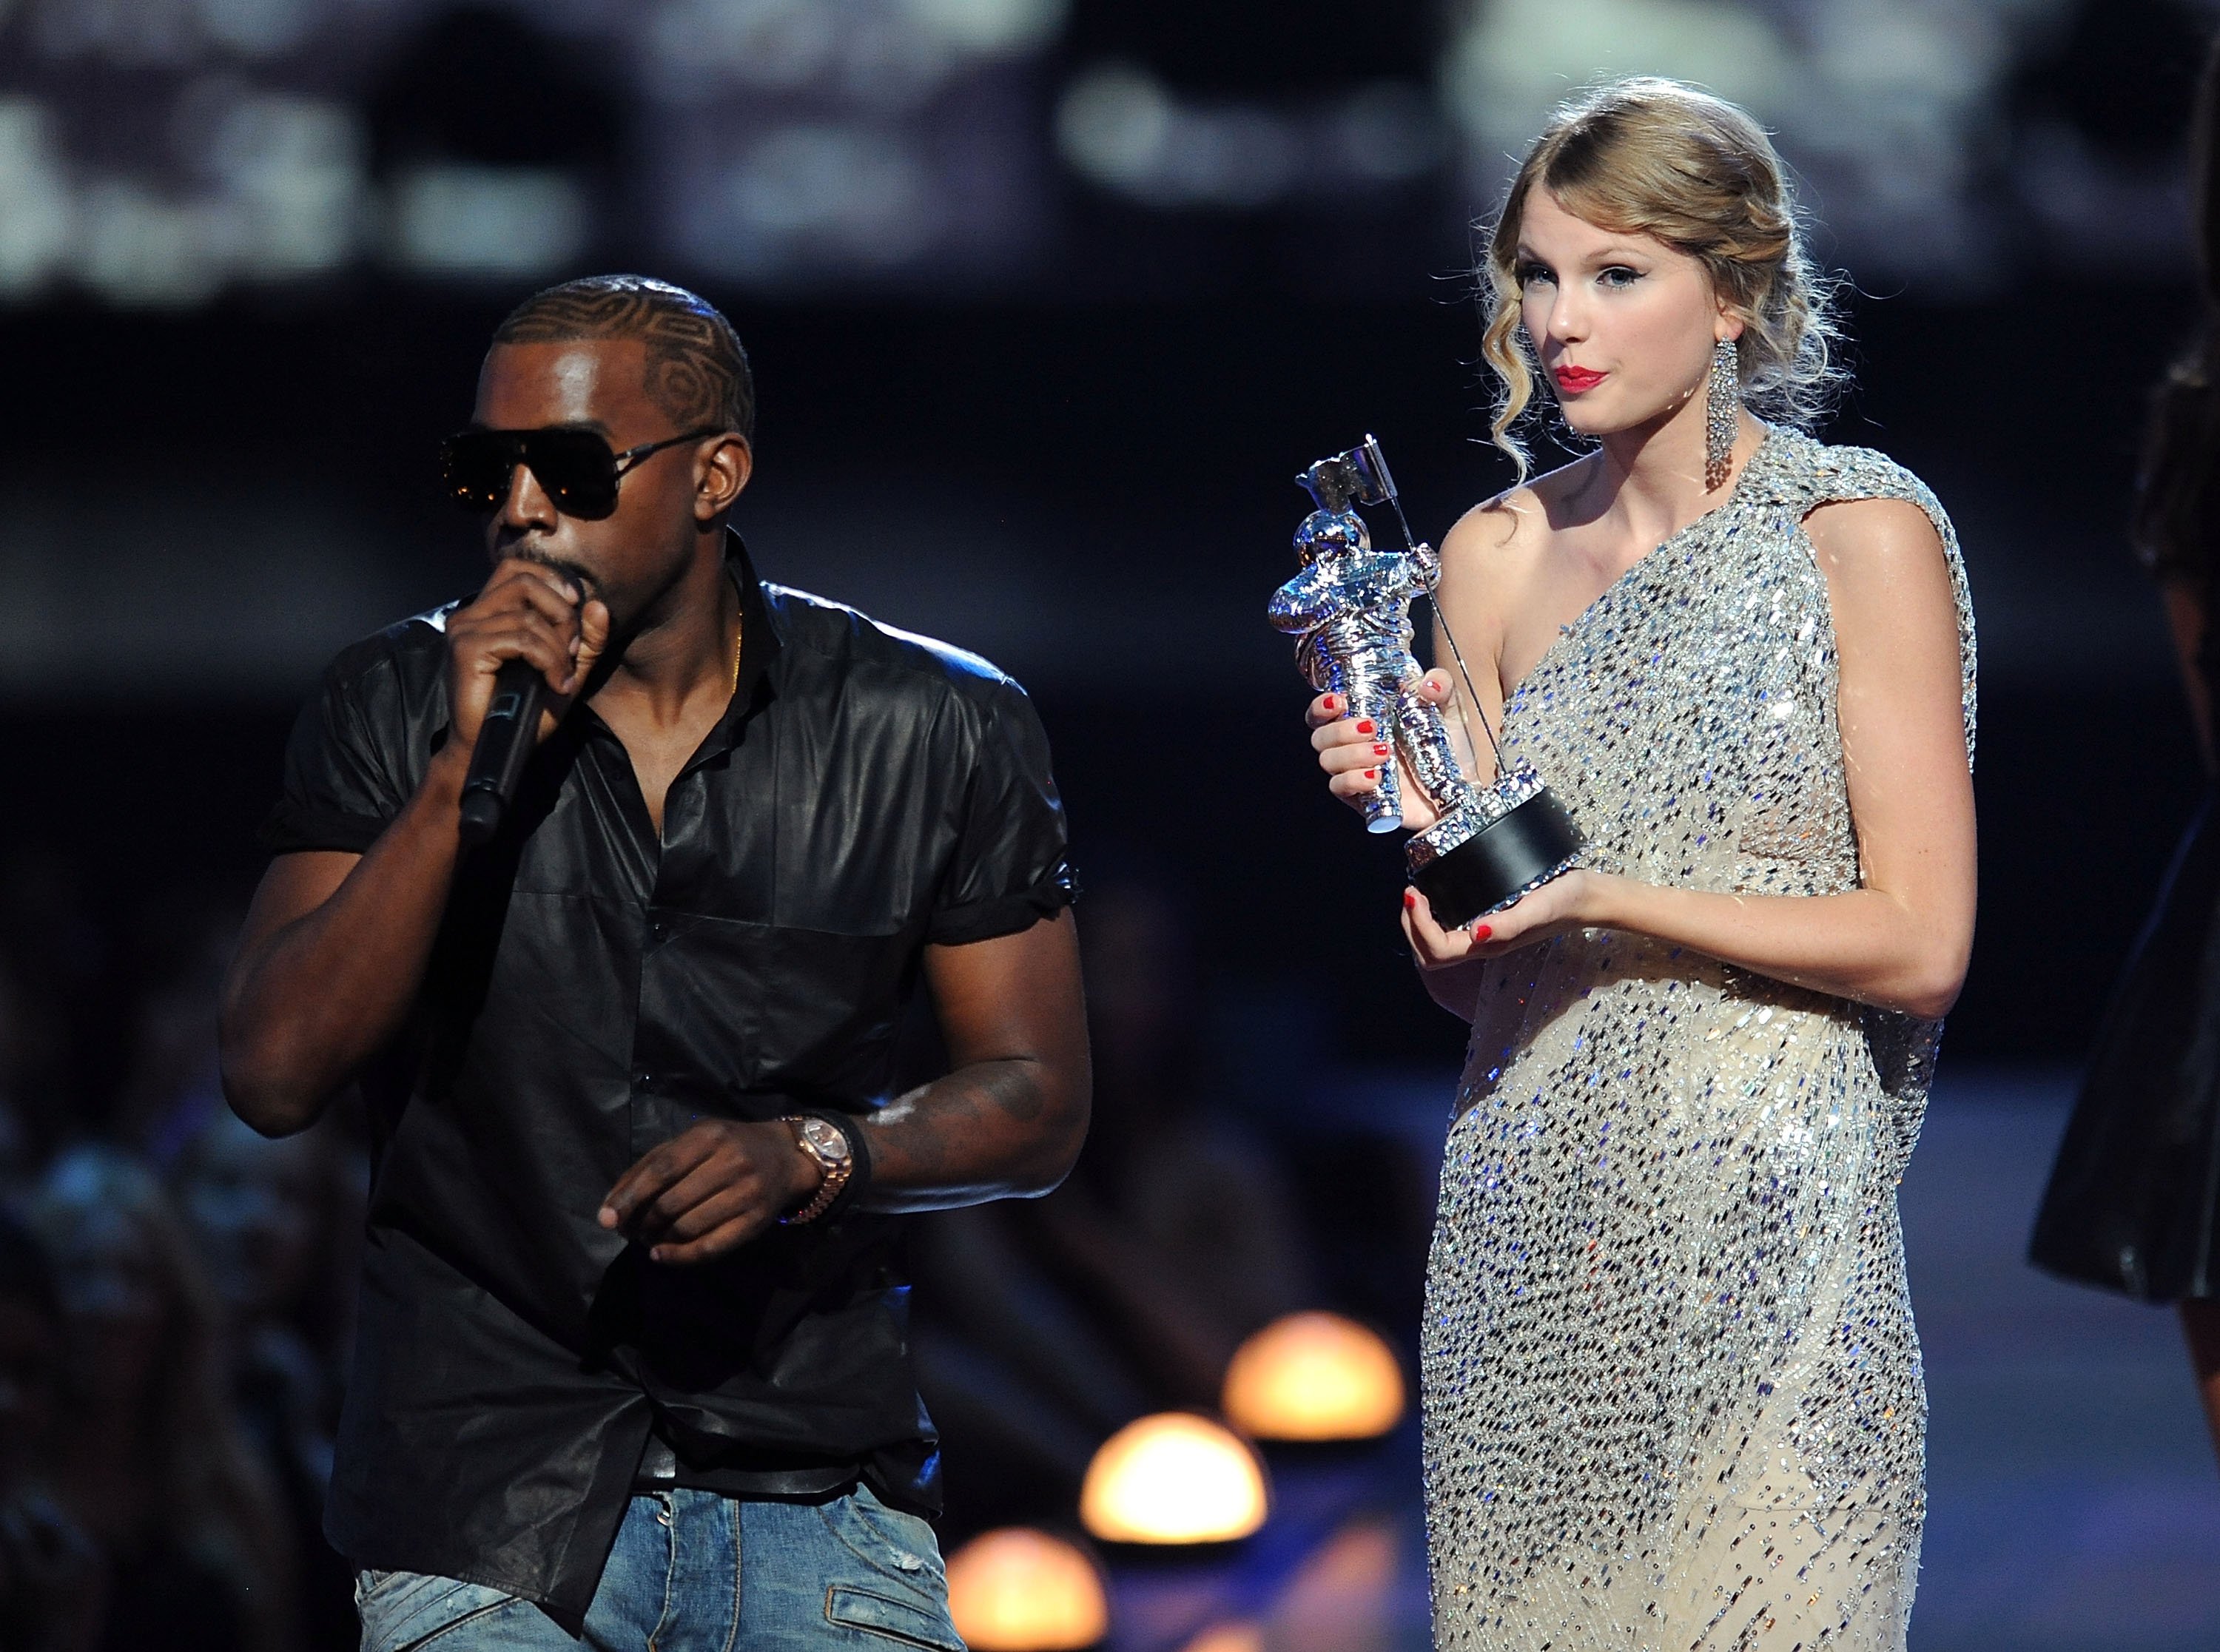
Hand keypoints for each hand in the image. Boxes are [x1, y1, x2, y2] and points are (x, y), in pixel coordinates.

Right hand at [444, 560, 611, 750]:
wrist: (492, 748)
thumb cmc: (523, 713)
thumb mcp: (565, 672)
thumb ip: (585, 641)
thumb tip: (599, 605)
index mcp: (487, 612)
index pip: (516, 567)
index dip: (551, 579)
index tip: (576, 605)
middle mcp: (470, 614)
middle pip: (523, 581)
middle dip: (561, 611)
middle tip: (574, 649)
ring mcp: (464, 629)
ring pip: (527, 615)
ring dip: (558, 647)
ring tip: (564, 675)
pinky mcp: (466, 648)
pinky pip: (521, 639)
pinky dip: (549, 660)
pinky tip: (556, 684)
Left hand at [597, 1119, 818, 1263]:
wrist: (785, 1158)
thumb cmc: (728, 1146)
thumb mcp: (693, 1140)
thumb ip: (651, 1165)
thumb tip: (611, 1206)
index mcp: (709, 1136)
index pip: (661, 1169)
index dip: (630, 1196)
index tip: (607, 1218)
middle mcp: (731, 1162)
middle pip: (671, 1202)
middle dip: (643, 1222)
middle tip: (632, 1231)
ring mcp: (746, 1194)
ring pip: (688, 1227)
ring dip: (659, 1239)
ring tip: (648, 1239)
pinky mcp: (755, 1222)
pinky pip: (710, 1247)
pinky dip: (680, 1257)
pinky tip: (662, 1255)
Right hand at [1305, 672, 1455, 830]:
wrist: (1463, 788)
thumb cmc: (1449, 747)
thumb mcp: (1450, 708)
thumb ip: (1441, 686)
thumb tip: (1427, 683)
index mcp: (1364, 718)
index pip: (1324, 711)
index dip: (1321, 706)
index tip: (1338, 701)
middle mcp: (1353, 744)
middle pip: (1320, 736)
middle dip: (1339, 729)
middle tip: (1371, 727)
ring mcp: (1356, 771)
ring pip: (1328, 760)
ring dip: (1351, 754)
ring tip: (1383, 752)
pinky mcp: (1363, 797)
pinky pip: (1340, 788)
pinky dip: (1353, 780)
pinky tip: (1376, 776)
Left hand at [1400, 869, 1602, 968]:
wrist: (1589, 899)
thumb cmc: (1565, 902)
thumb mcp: (1537, 908)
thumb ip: (1508, 924)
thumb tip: (1474, 933)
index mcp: (1488, 945)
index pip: (1437, 950)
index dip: (1417, 925)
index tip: (1414, 892)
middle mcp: (1483, 945)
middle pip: (1430, 953)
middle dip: (1411, 926)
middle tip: (1410, 893)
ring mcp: (1486, 937)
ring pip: (1437, 944)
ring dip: (1418, 923)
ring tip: (1418, 893)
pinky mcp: (1491, 922)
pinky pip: (1451, 930)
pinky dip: (1433, 916)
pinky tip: (1438, 894)